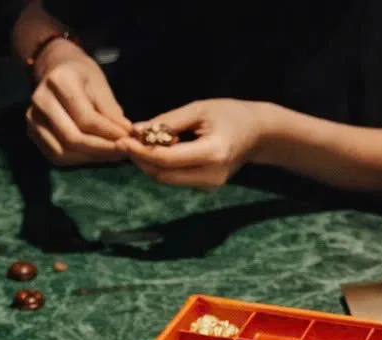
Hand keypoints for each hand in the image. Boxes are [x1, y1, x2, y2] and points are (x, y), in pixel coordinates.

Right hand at [26, 40, 130, 165]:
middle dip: (102, 149)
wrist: (55, 68)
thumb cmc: (81, 74)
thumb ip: (110, 110)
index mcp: (59, 81)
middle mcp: (41, 101)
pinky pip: (56, 155)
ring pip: (63, 152)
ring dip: (90, 158)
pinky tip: (95, 155)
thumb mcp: (100, 84)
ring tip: (112, 154)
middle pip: (72, 138)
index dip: (109, 133)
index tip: (129, 139)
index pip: (86, 118)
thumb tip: (126, 135)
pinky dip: (78, 159)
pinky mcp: (32, 132)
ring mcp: (32, 118)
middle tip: (123, 151)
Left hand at [118, 99, 269, 189]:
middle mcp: (211, 175)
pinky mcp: (207, 187)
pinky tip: (157, 150)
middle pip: (163, 175)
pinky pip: (176, 178)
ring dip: (149, 164)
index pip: (167, 159)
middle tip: (125, 142)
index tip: (122, 140)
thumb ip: (168, 121)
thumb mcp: (200, 109)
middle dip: (141, 161)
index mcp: (212, 153)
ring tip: (139, 144)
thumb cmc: (231, 114)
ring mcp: (210, 185)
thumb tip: (136, 130)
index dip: (140, 152)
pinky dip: (162, 166)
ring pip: (167, 180)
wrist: (259, 133)